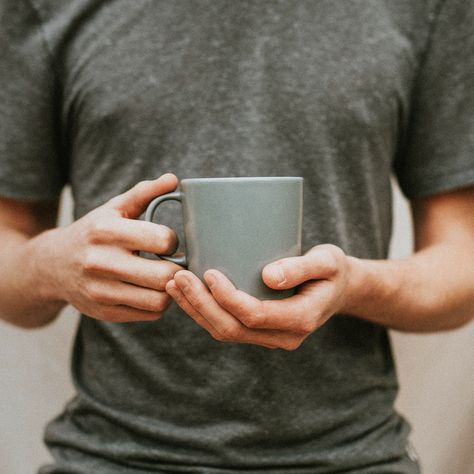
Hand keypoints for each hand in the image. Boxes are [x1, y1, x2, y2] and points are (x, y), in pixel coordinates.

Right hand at [37, 173, 183, 321]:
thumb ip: (144, 193)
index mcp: (106, 231)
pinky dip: (158, 303)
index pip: (163, 240)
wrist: (53, 265)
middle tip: (175, 263)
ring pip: (159, 299)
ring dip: (170, 289)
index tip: (168, 242)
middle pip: (165, 275)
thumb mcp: (114, 208)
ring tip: (165, 277)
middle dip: (177, 268)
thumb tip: (173, 179)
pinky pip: (149, 314)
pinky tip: (151, 290)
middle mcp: (100, 262)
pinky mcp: (104, 313)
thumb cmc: (93, 232)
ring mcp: (101, 291)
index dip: (174, 241)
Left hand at [165, 244, 352, 349]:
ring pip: (224, 332)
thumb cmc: (333, 270)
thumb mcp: (327, 261)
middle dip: (201, 304)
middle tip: (178, 277)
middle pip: (232, 328)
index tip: (208, 272)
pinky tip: (187, 293)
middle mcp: (283, 336)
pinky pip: (227, 327)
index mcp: (300, 319)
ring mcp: (269, 337)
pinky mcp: (259, 330)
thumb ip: (301, 267)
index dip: (227, 297)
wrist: (338, 288)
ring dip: (196, 310)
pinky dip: (203, 311)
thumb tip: (268, 276)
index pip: (254, 315)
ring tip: (174, 285)